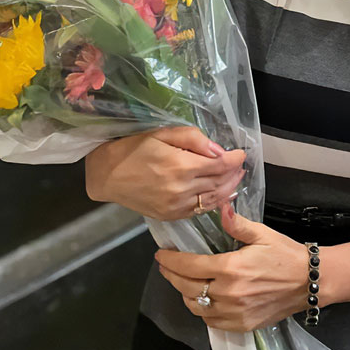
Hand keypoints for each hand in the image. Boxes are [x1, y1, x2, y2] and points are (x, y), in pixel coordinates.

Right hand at [85, 127, 245, 219]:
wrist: (107, 175)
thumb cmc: (133, 148)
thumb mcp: (162, 133)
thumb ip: (193, 139)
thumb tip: (218, 150)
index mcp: (181, 166)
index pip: (220, 165)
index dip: (235, 159)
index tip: (242, 153)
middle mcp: (182, 189)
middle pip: (220, 183)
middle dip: (234, 173)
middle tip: (240, 165)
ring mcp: (176, 206)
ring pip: (213, 200)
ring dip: (228, 189)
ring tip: (235, 179)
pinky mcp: (171, 216)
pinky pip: (199, 210)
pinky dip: (213, 203)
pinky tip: (219, 195)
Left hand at [156, 204, 307, 331]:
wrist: (309, 282)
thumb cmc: (285, 254)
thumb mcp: (261, 233)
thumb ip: (236, 224)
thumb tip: (221, 208)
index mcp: (231, 268)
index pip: (190, 266)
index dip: (172, 260)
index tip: (161, 254)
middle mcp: (229, 294)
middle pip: (187, 287)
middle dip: (172, 275)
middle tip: (166, 266)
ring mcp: (234, 313)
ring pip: (196, 307)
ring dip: (184, 294)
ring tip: (181, 281)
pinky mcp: (242, 325)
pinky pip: (211, 321)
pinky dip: (202, 309)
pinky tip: (201, 298)